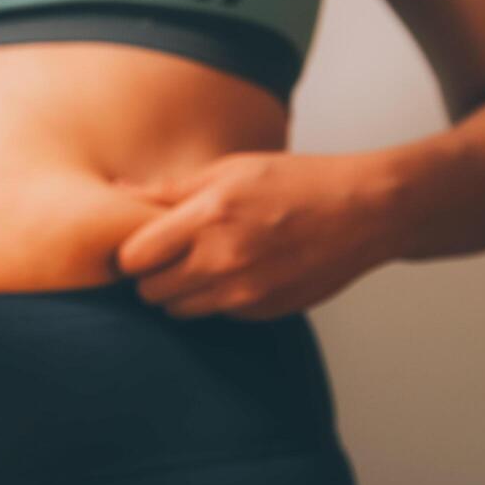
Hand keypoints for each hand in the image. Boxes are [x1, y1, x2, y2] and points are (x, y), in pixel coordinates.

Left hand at [116, 152, 401, 319]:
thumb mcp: (230, 170)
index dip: (132, 253)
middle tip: (171, 256)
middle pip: (149, 291)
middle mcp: (223, 259)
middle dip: (153, 275)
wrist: (367, 211)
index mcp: (209, 216)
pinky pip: (215, 315)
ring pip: (178, 310)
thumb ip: (169, 189)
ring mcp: (243, 292)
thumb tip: (117, 190)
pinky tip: (240, 273)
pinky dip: (216, 300)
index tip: (143, 244)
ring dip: (181, 292)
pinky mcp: (262, 311)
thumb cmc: (296, 182)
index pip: (133, 258)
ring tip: (205, 264)